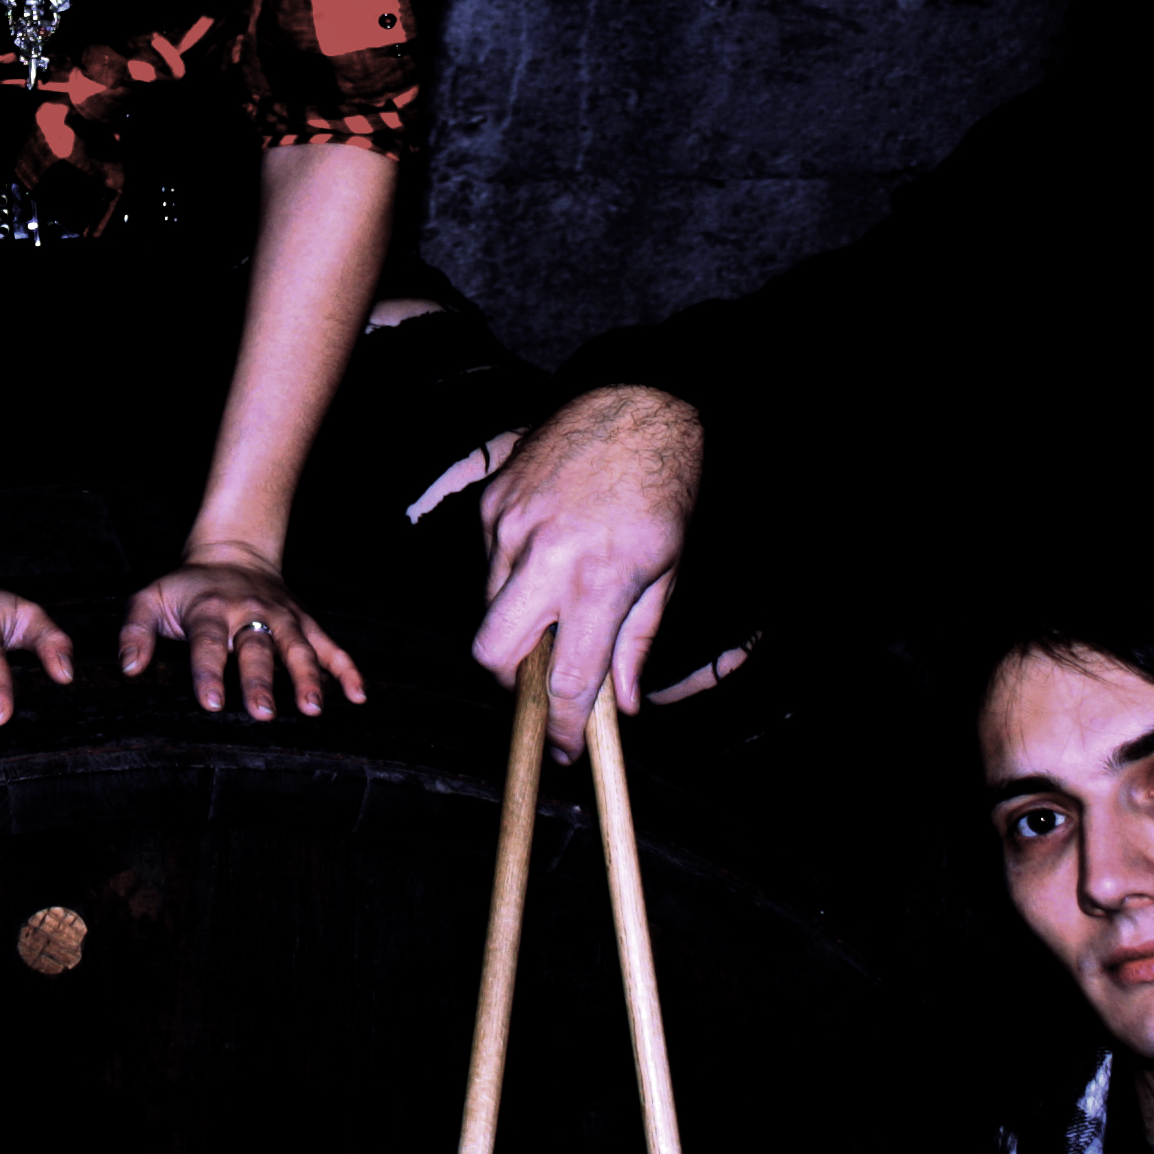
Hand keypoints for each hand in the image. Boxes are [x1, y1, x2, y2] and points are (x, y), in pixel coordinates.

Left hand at [118, 546, 363, 719]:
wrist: (231, 551)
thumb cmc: (185, 588)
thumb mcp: (149, 599)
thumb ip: (134, 632)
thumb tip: (129, 669)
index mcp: (209, 610)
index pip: (207, 642)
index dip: (208, 671)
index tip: (211, 702)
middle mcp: (249, 612)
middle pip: (256, 648)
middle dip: (259, 681)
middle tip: (262, 715)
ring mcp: (281, 617)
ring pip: (297, 647)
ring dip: (307, 677)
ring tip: (312, 709)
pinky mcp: (304, 622)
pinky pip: (329, 645)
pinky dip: (346, 668)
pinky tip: (358, 695)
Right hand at [474, 385, 716, 758]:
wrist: (636, 403)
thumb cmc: (663, 489)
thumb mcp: (666, 572)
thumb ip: (636, 642)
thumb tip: (619, 705)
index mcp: (598, 582)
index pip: (565, 681)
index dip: (562, 728)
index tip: (562, 749)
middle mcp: (545, 558)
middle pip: (492, 654)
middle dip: (510, 682)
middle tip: (539, 679)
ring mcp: (509, 528)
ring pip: (487, 608)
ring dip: (516, 621)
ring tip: (557, 596)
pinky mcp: (491, 504)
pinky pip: (488, 562)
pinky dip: (512, 573)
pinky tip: (548, 547)